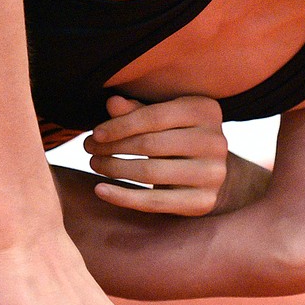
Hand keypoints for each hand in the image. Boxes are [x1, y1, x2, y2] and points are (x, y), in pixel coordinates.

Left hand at [83, 95, 230, 215]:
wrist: (212, 173)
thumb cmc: (178, 137)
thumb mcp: (163, 118)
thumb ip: (137, 111)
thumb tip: (111, 103)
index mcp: (205, 110)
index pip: (154, 116)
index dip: (120, 125)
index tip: (95, 133)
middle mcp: (215, 141)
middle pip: (150, 144)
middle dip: (113, 146)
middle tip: (89, 148)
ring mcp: (213, 173)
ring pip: (150, 172)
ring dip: (114, 169)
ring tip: (95, 163)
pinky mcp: (203, 201)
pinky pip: (155, 201)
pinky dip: (123, 197)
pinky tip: (101, 190)